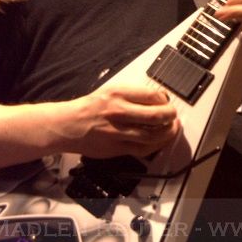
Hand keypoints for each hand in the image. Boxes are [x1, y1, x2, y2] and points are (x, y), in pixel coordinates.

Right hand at [55, 83, 180, 157]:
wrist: (68, 125)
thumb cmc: (89, 108)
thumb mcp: (110, 91)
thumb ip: (133, 95)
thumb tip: (157, 99)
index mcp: (118, 94)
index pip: (152, 96)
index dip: (165, 100)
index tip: (166, 102)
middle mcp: (119, 112)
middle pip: (156, 116)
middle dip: (171, 116)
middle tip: (173, 116)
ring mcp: (118, 132)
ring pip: (153, 135)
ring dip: (168, 133)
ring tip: (172, 129)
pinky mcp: (117, 148)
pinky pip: (143, 149)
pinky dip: (156, 146)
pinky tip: (160, 141)